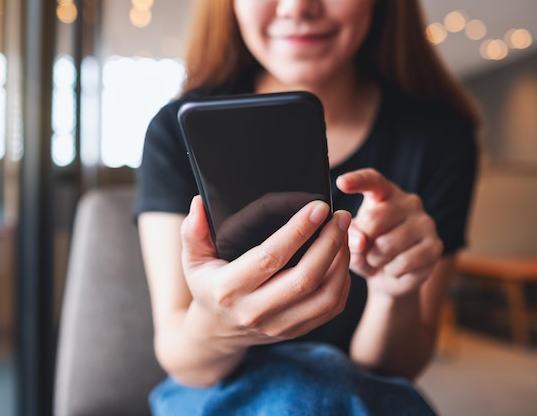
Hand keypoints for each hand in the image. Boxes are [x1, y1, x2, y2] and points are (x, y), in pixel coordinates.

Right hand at [180, 196, 351, 350]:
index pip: (271, 257)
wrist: (216, 331)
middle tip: (340, 217)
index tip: (317, 207)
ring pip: (325, 296)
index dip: (298, 230)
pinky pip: (331, 308)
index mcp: (230, 289)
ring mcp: (278, 326)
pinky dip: (343, 282)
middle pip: (305, 278)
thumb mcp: (192, 260)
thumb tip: (198, 204)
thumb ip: (193, 232)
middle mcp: (255, 311)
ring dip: (341, 263)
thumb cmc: (208, 286)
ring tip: (344, 234)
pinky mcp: (296, 331)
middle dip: (329, 243)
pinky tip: (341, 258)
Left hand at [336, 168, 442, 297]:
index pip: (373, 180)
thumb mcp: (352, 241)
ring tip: (378, 260)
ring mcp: (426, 223)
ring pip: (387, 245)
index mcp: (385, 193)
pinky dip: (391, 271)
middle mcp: (409, 202)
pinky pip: (403, 262)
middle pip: (374, 220)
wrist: (392, 276)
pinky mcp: (435, 247)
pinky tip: (394, 269)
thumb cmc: (368, 250)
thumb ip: (351, 237)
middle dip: (362, 242)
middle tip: (364, 250)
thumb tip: (361, 242)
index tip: (341, 182)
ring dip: (375, 260)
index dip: (357, 181)